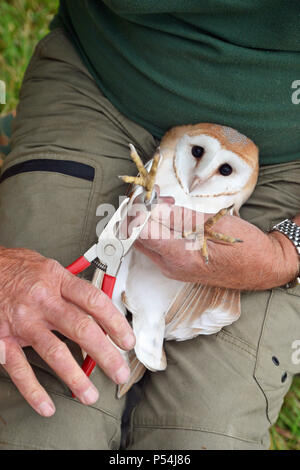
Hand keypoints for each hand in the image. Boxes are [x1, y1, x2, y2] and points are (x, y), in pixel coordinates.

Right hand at [0, 248, 134, 416]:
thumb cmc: (18, 268)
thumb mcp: (50, 267)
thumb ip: (71, 287)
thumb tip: (98, 308)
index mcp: (57, 280)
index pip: (94, 301)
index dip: (115, 322)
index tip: (127, 341)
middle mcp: (42, 300)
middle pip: (81, 328)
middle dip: (105, 354)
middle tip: (119, 372)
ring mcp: (23, 321)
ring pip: (54, 352)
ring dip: (75, 377)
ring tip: (90, 395)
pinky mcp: (3, 338)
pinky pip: (20, 368)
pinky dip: (33, 390)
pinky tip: (47, 405)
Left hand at [135, 204, 298, 289]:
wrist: (263, 269)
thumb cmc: (244, 247)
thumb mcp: (212, 224)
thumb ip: (179, 216)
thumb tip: (153, 207)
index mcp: (179, 256)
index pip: (140, 234)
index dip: (135, 211)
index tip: (141, 195)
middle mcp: (170, 266)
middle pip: (138, 238)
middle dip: (140, 213)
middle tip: (153, 194)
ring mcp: (173, 269)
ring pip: (146, 242)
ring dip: (149, 220)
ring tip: (167, 202)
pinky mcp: (177, 267)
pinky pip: (158, 246)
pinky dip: (159, 229)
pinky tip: (172, 216)